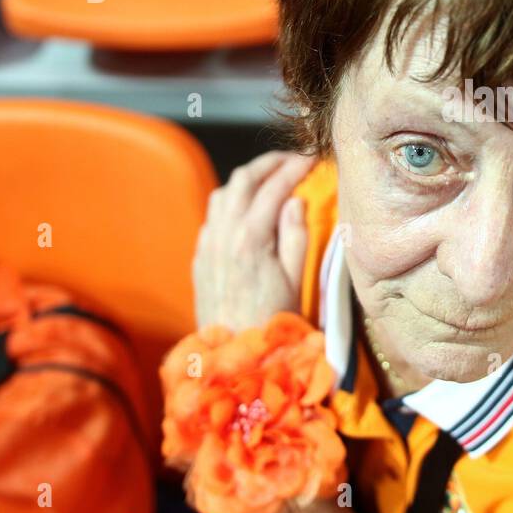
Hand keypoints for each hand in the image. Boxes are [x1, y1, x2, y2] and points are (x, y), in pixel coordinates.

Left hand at [192, 150, 316, 332]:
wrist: (233, 354)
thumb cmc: (271, 320)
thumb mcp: (295, 279)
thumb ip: (295, 235)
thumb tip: (295, 200)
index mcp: (251, 238)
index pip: (275, 188)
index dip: (295, 168)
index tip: (311, 159)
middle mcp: (224, 234)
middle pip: (244, 179)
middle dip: (269, 163)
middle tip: (292, 160)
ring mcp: (208, 243)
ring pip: (223, 192)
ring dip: (247, 178)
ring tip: (270, 177)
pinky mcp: (201, 255)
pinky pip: (213, 214)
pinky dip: (231, 199)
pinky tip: (246, 207)